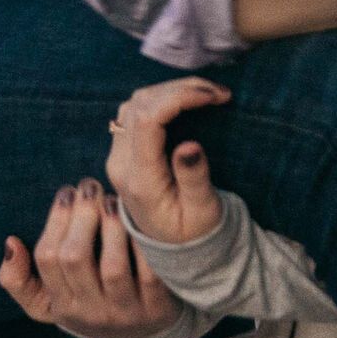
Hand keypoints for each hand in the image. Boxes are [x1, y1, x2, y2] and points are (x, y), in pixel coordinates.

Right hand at [0, 180, 180, 337]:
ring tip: (111, 199)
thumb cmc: (88, 305)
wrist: (140, 337)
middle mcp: (91, 313)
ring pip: (113, 266)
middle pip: (75, 258)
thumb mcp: (47, 303)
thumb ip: (17, 280)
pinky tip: (138, 220)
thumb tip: (11, 243)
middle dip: (80, 215)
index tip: (66, 193)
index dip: (56, 220)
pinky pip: (149, 272)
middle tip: (89, 186)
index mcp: (62, 307)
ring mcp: (125, 313)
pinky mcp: (157, 308)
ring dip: (111, 225)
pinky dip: (142, 243)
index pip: (47, 258)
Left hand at [107, 78, 228, 242]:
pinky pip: (134, 111)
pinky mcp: (122, 150)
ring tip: (207, 94)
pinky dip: (161, 97)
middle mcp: (121, 164)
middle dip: (181, 89)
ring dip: (171, 90)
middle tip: (219, 93)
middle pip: (140, 104)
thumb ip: (194, 179)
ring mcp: (117, 155)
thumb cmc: (193, 232)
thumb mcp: (201, 212)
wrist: (171, 248)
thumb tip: (190, 146)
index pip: (148, 119)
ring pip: (135, 103)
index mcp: (139, 179)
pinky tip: (187, 101)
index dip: (180, 97)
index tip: (215, 96)